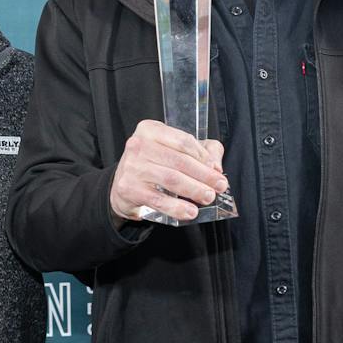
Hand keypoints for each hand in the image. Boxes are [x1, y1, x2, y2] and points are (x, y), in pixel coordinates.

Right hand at [109, 119, 227, 223]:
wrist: (123, 187)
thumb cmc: (153, 165)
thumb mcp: (174, 150)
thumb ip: (201, 151)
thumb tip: (216, 167)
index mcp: (150, 130)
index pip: (184, 141)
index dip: (205, 157)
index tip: (217, 170)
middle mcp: (138, 145)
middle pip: (180, 161)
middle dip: (204, 175)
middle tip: (219, 186)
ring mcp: (132, 167)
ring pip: (172, 179)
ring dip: (195, 190)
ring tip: (208, 197)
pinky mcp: (129, 189)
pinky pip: (159, 199)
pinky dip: (177, 207)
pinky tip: (190, 212)